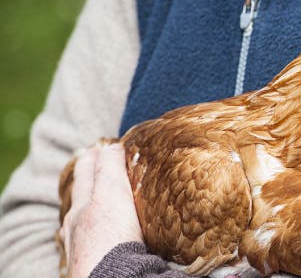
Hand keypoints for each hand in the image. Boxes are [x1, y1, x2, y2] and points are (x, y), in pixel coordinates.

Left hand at [60, 143, 142, 277]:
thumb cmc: (111, 237)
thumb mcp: (112, 194)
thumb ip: (109, 169)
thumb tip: (110, 147)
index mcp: (82, 205)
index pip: (87, 173)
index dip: (94, 158)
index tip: (99, 148)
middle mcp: (76, 225)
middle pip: (79, 198)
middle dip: (85, 182)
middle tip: (92, 168)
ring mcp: (80, 246)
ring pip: (78, 223)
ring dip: (84, 211)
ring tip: (92, 206)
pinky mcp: (90, 265)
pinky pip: (87, 244)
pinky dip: (90, 236)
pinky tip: (95, 241)